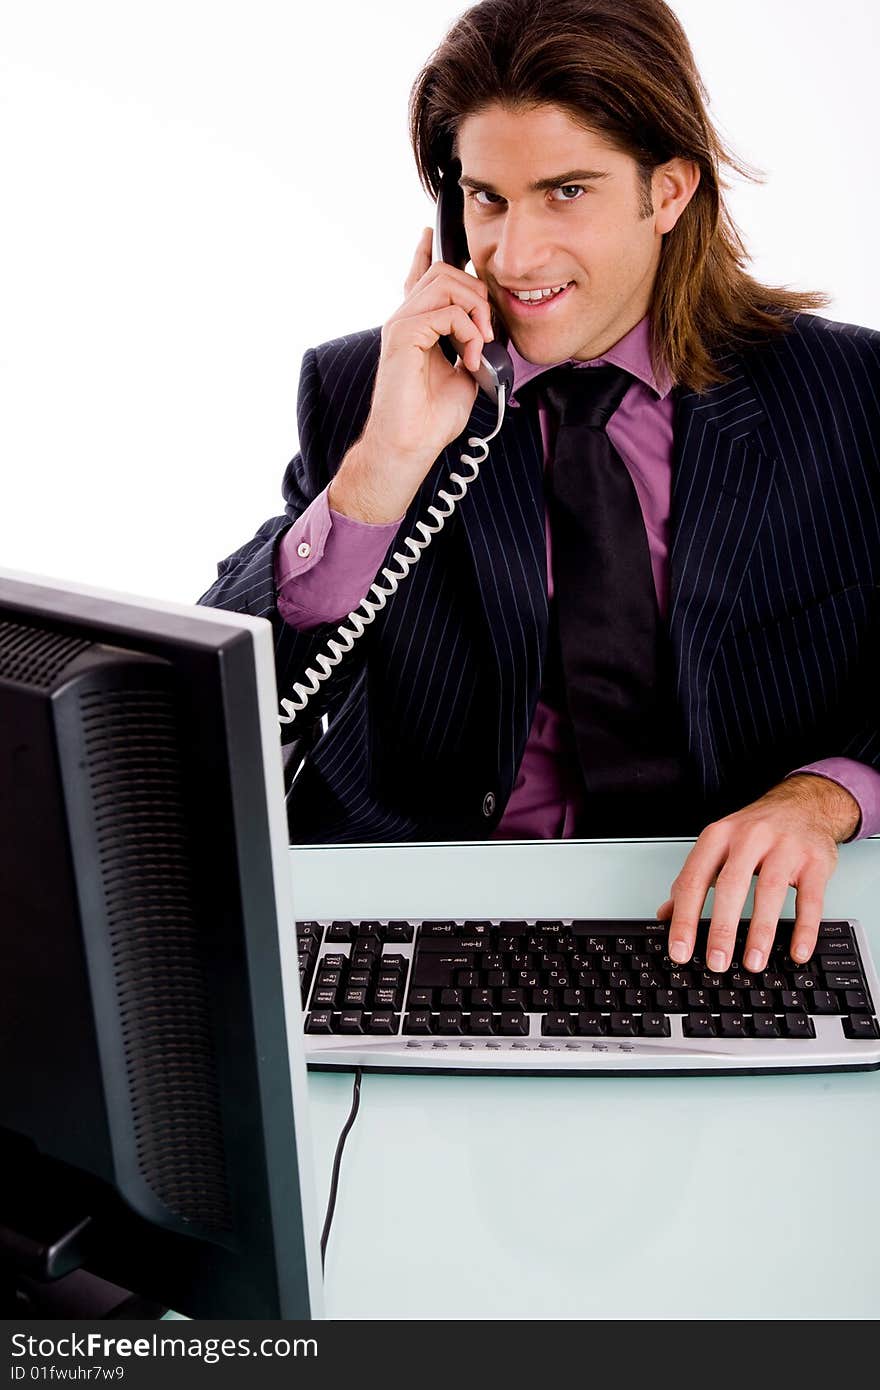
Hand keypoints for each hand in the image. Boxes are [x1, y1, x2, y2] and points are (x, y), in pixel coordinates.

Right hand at [328, 228, 493, 522]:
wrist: (410, 446)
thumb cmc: (431, 419)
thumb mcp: (464, 373)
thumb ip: (472, 344)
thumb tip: (490, 330)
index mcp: (417, 326)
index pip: (420, 275)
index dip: (427, 250)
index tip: (431, 231)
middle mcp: (405, 319)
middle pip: (444, 271)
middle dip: (477, 292)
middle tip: (489, 331)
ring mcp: (401, 324)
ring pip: (445, 282)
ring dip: (475, 310)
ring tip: (480, 344)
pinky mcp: (402, 335)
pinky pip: (445, 310)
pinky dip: (468, 331)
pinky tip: (469, 357)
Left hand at [655, 775, 859, 971]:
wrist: (802, 804)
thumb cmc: (755, 830)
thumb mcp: (718, 845)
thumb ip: (693, 879)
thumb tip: (665, 915)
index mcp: (718, 837)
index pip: (693, 880)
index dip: (684, 918)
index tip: (680, 950)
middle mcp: (749, 838)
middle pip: (730, 886)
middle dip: (722, 929)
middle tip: (716, 962)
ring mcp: (784, 848)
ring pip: (770, 891)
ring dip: (761, 932)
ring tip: (752, 963)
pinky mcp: (814, 861)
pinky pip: (810, 899)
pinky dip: (804, 928)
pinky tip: (796, 951)